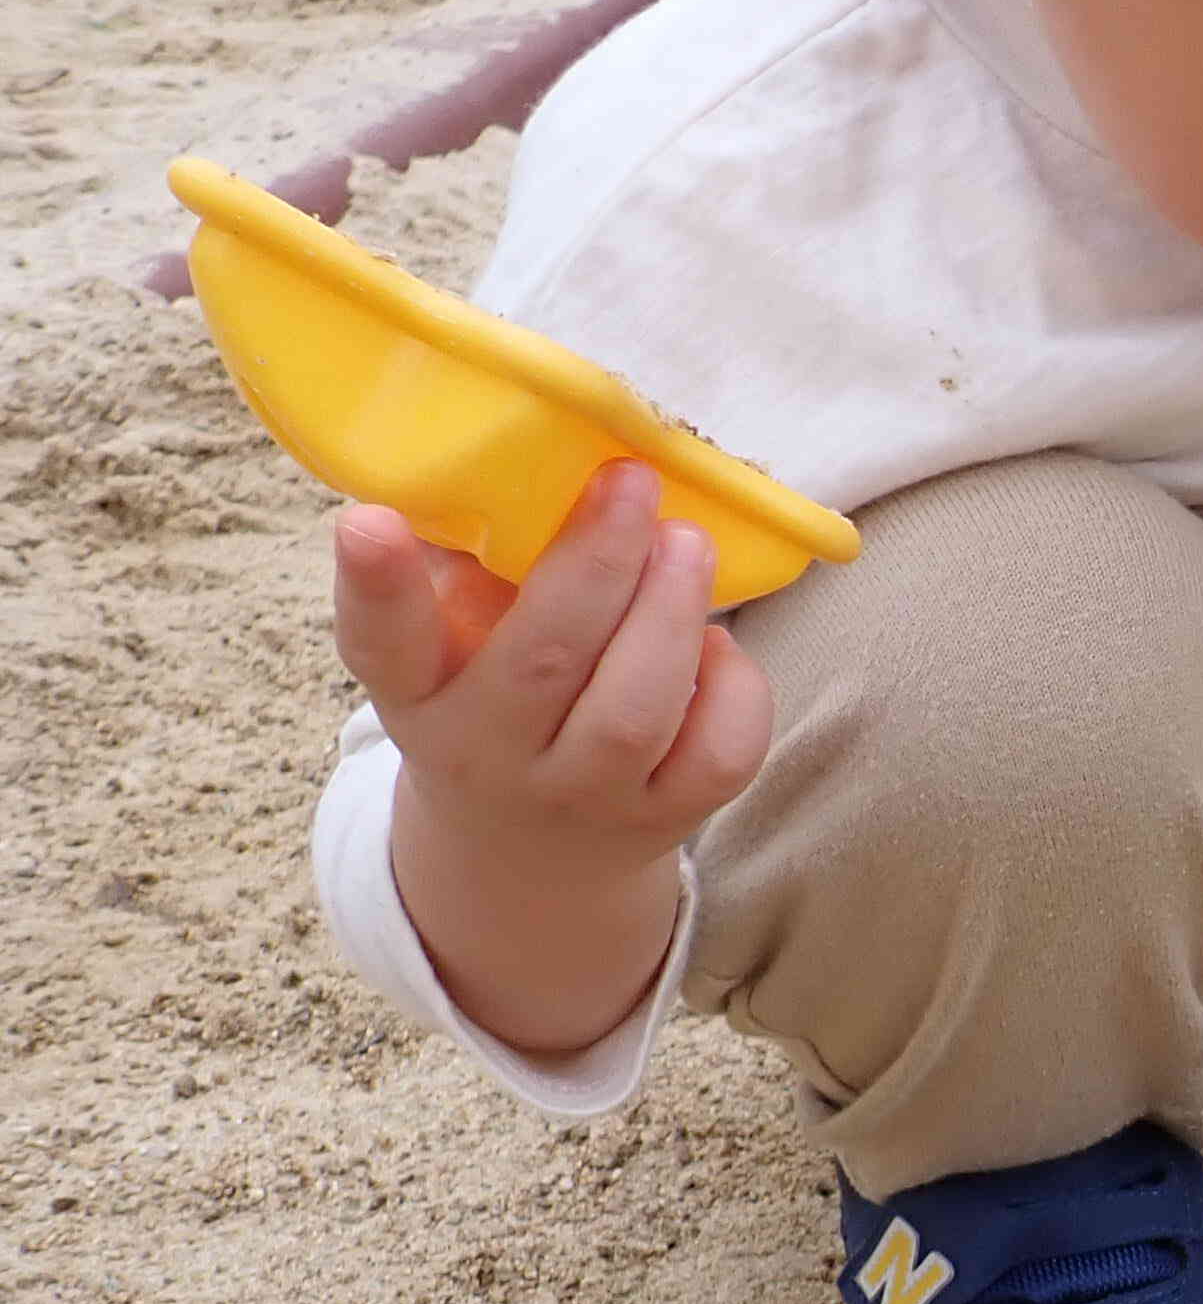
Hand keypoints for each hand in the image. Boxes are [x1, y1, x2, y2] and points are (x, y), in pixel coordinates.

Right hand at [330, 460, 771, 1054]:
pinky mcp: (664, 822)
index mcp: (417, 696)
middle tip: (631, 483)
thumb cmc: (491, 699)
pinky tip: (716, 644)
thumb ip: (471, 563)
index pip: (381, 645)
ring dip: (672, 614)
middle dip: (597, 562)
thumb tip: (525, 449)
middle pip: (543, 662)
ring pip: (636, 712)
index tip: (369, 520)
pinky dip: (734, 686)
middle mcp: (488, 756)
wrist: (527, 855)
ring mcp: (581, 799)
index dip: (376, 584)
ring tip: (687, 542)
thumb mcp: (449, 645)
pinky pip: (718, 755)